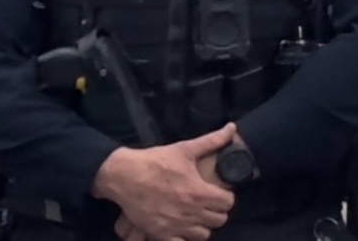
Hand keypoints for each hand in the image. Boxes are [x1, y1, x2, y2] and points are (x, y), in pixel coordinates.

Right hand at [93, 122, 236, 240]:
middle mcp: (191, 212)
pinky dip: (185, 237)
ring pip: (204, 235)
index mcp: (199, 192)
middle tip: (208, 201)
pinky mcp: (162, 235)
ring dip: (203, 224)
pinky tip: (182, 226)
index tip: (219, 191)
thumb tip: (232, 128)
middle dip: (217, 210)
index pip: (228, 203)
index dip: (226, 196)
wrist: (125, 175)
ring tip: (196, 213)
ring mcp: (177, 226)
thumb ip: (212, 141)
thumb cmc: (155, 161)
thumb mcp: (184, 148)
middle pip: (219, 220)